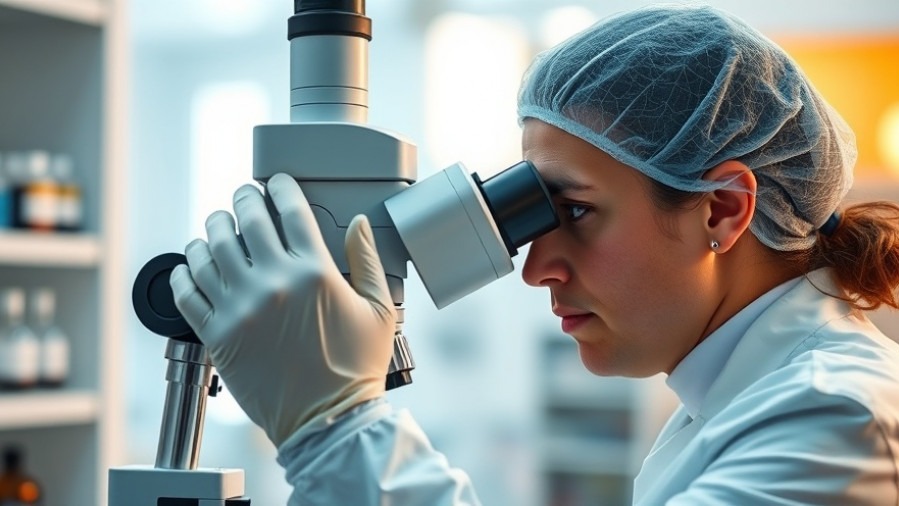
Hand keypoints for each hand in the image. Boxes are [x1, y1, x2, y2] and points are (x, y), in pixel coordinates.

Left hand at [169, 173, 396, 446]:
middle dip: (243, 199)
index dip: (281, 188)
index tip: (276, 183)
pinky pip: (187, 292)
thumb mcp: (380, 310)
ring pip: (210, 249)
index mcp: (315, 273)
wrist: (328, 422)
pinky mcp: (218, 335)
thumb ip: (368, 260)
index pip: (291, 211)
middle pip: (246, 221)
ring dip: (211, 229)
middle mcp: (274, 284)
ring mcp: (241, 309)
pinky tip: (190, 264)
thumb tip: (357, 222)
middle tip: (242, 197)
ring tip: (215, 226)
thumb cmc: (357, 368)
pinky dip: (184, 271)